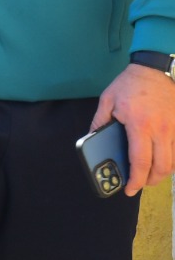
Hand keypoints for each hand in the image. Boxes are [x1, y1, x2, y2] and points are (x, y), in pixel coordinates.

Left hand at [91, 63, 174, 195]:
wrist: (153, 69)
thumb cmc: (129, 84)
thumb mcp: (107, 100)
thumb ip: (99, 121)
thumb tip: (93, 139)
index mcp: (139, 125)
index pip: (140, 161)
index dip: (136, 180)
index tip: (129, 189)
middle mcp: (161, 130)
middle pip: (162, 166)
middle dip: (150, 181)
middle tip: (140, 184)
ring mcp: (174, 128)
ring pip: (174, 161)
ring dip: (163, 173)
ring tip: (149, 174)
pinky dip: (172, 160)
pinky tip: (162, 161)